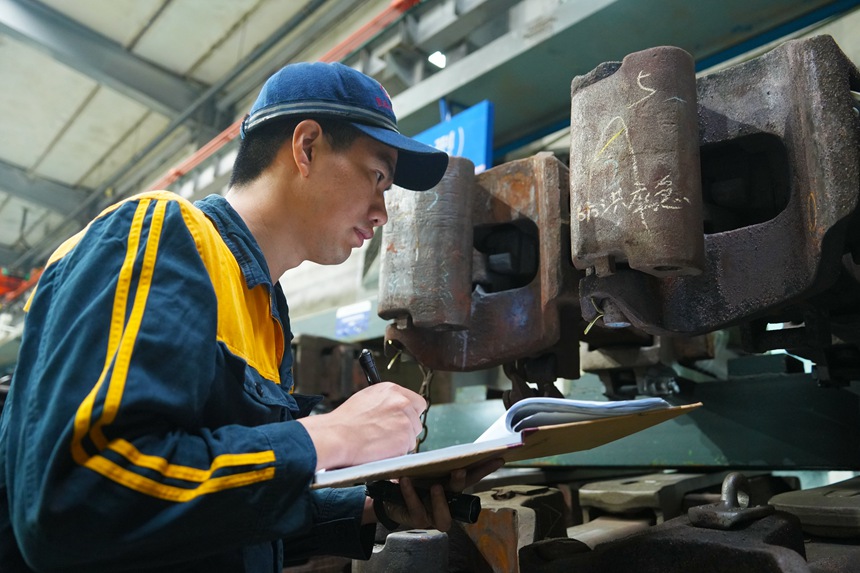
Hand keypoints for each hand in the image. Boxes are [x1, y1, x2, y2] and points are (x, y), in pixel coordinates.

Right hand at [298, 382, 425, 470]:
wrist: (336, 437)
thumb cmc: (344, 422)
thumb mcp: (366, 399)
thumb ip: (385, 402)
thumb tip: (395, 410)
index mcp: (392, 390)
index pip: (417, 402)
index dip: (409, 414)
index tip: (402, 421)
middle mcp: (402, 402)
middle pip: (416, 421)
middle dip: (405, 430)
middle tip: (386, 436)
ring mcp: (405, 420)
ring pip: (412, 437)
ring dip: (400, 442)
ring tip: (378, 442)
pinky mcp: (405, 439)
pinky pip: (406, 450)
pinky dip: (396, 454)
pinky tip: (379, 450)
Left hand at [373, 458, 504, 531]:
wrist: (388, 498)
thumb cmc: (411, 480)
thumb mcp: (422, 468)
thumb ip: (433, 461)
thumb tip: (440, 443)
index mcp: (452, 488)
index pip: (472, 477)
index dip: (485, 469)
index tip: (498, 458)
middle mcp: (447, 503)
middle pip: (459, 494)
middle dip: (461, 482)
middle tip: (459, 470)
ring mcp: (434, 515)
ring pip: (443, 516)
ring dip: (440, 501)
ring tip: (435, 487)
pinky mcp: (418, 520)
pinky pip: (416, 508)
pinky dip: (410, 494)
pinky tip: (405, 481)